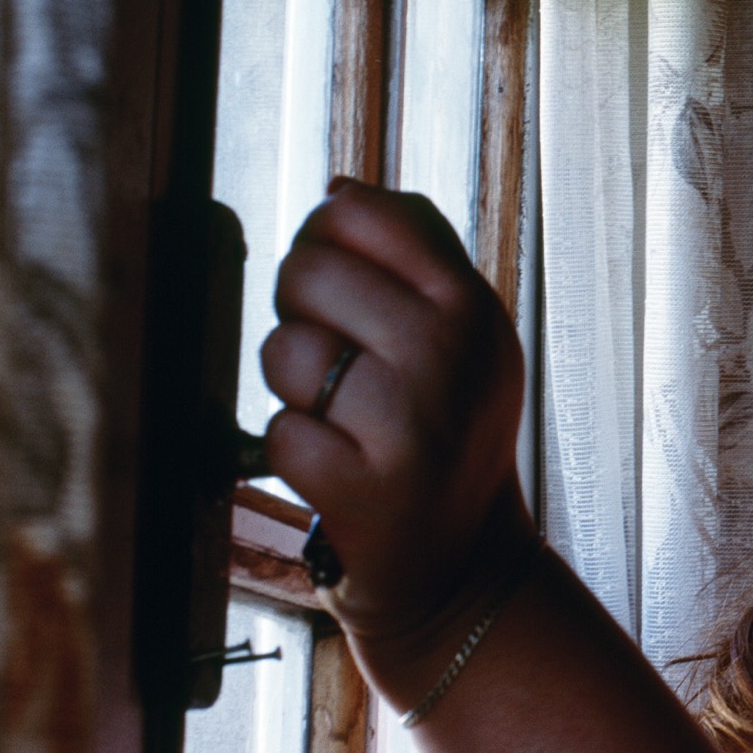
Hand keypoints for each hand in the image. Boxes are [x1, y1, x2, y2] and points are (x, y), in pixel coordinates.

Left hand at [261, 180, 527, 639]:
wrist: (464, 564)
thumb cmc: (446, 433)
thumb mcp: (462, 335)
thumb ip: (413, 253)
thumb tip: (340, 188)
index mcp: (472, 305)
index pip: (362, 214)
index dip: (324, 241)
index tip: (337, 286)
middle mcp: (452, 354)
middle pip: (309, 274)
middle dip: (298, 314)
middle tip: (331, 361)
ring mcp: (413, 422)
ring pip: (286, 353)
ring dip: (292, 390)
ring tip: (337, 418)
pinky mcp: (369, 490)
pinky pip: (280, 434)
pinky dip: (293, 453)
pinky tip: (335, 468)